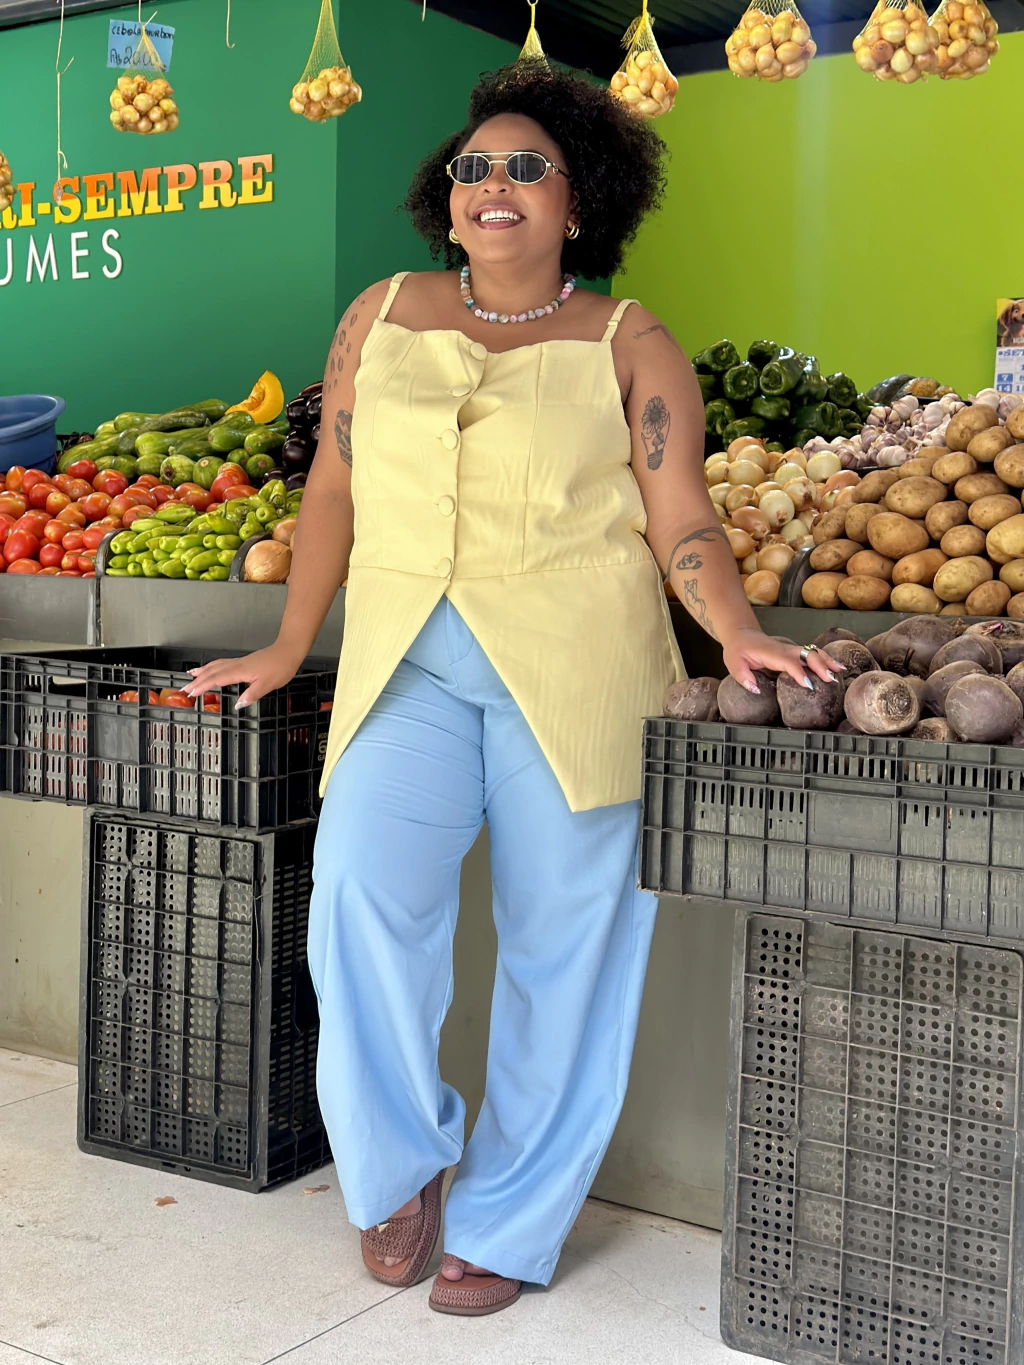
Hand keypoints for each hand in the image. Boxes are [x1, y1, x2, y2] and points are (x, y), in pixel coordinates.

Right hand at [184, 643, 303, 709]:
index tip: (191, 693)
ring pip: (215, 666)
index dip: (203, 686)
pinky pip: (221, 664)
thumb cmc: (280, 668)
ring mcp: (239, 662)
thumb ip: (252, 695)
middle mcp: (236, 665)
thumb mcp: (268, 685)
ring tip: (190, 676)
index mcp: (240, 672)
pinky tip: (211, 669)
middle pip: (212, 672)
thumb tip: (237, 705)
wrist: (288, 651)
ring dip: (202, 672)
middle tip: (184, 689)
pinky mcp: (243, 662)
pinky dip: (211, 667)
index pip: (216, 679)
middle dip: (197, 681)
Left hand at [722, 626, 843, 694]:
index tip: (809, 685)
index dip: (799, 673)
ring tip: (841, 672)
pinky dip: (826, 659)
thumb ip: (743, 677)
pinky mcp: (794, 652)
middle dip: (820, 666)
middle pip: (806, 654)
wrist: (741, 635)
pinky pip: (812, 654)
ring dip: (827, 661)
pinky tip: (837, 667)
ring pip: (813, 652)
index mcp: (771, 653)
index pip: (788, 662)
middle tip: (831, 679)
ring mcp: (791, 649)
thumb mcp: (733, 664)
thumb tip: (755, 689)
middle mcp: (784, 649)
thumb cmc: (738, 650)